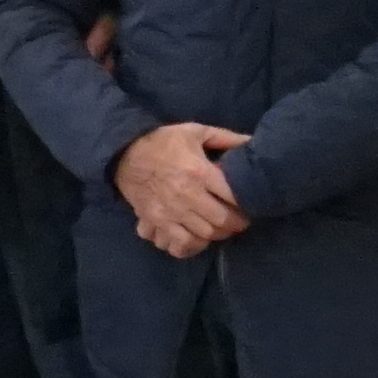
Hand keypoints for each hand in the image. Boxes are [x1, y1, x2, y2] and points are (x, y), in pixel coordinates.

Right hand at [115, 121, 250, 255]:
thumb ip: (226, 138)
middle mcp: (187, 195)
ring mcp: (170, 212)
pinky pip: (180, 244)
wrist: (124, 154)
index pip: (232, 196)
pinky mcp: (156, 223)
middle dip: (236, 223)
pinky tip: (197, 237)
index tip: (249, 203)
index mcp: (199, 171)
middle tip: (240, 219)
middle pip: (222, 220)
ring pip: (205, 235)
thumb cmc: (163, 142)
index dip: (246, 202)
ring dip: (218, 234)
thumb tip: (253, 142)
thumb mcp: (195, 131)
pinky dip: (193, 245)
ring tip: (221, 227)